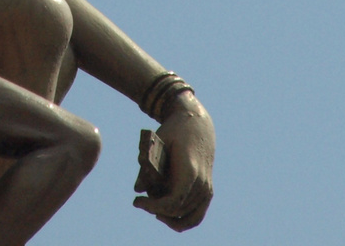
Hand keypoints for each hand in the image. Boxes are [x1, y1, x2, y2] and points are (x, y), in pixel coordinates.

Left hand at [133, 94, 214, 230]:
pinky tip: (164, 214)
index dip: (153, 206)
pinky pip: (196, 216)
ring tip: (152, 207)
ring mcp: (207, 189)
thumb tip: (138, 189)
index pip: (172, 202)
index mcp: (190, 170)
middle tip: (140, 201)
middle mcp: (201, 183)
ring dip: (168, 217)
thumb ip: (147, 166)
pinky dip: (182, 220)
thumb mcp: (157, 142)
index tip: (136, 200)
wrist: (198, 124)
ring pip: (188, 218)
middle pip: (177, 211)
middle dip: (155, 209)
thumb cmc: (174, 131)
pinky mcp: (208, 191)